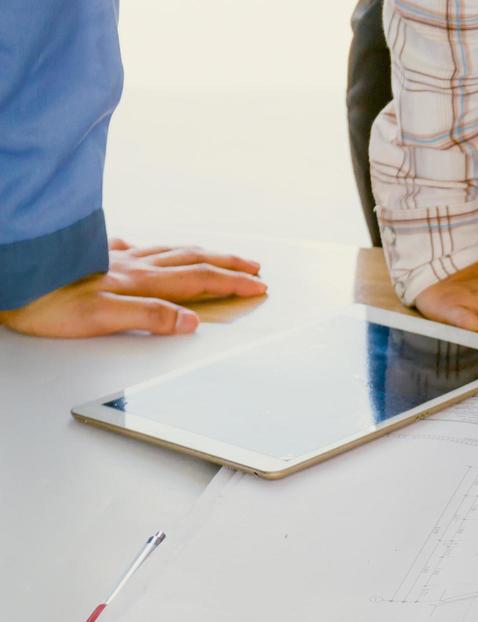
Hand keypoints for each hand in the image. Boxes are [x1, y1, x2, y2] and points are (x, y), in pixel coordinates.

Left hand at [0, 239, 265, 338]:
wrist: (7, 277)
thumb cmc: (42, 301)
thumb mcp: (100, 319)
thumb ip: (149, 318)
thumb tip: (190, 322)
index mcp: (138, 282)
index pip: (198, 280)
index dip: (232, 282)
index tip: (258, 285)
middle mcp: (130, 265)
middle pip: (191, 259)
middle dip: (227, 263)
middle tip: (254, 266)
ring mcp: (111, 258)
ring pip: (166, 251)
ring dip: (198, 253)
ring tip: (217, 254)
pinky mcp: (91, 257)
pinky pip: (130, 249)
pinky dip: (148, 250)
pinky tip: (141, 248)